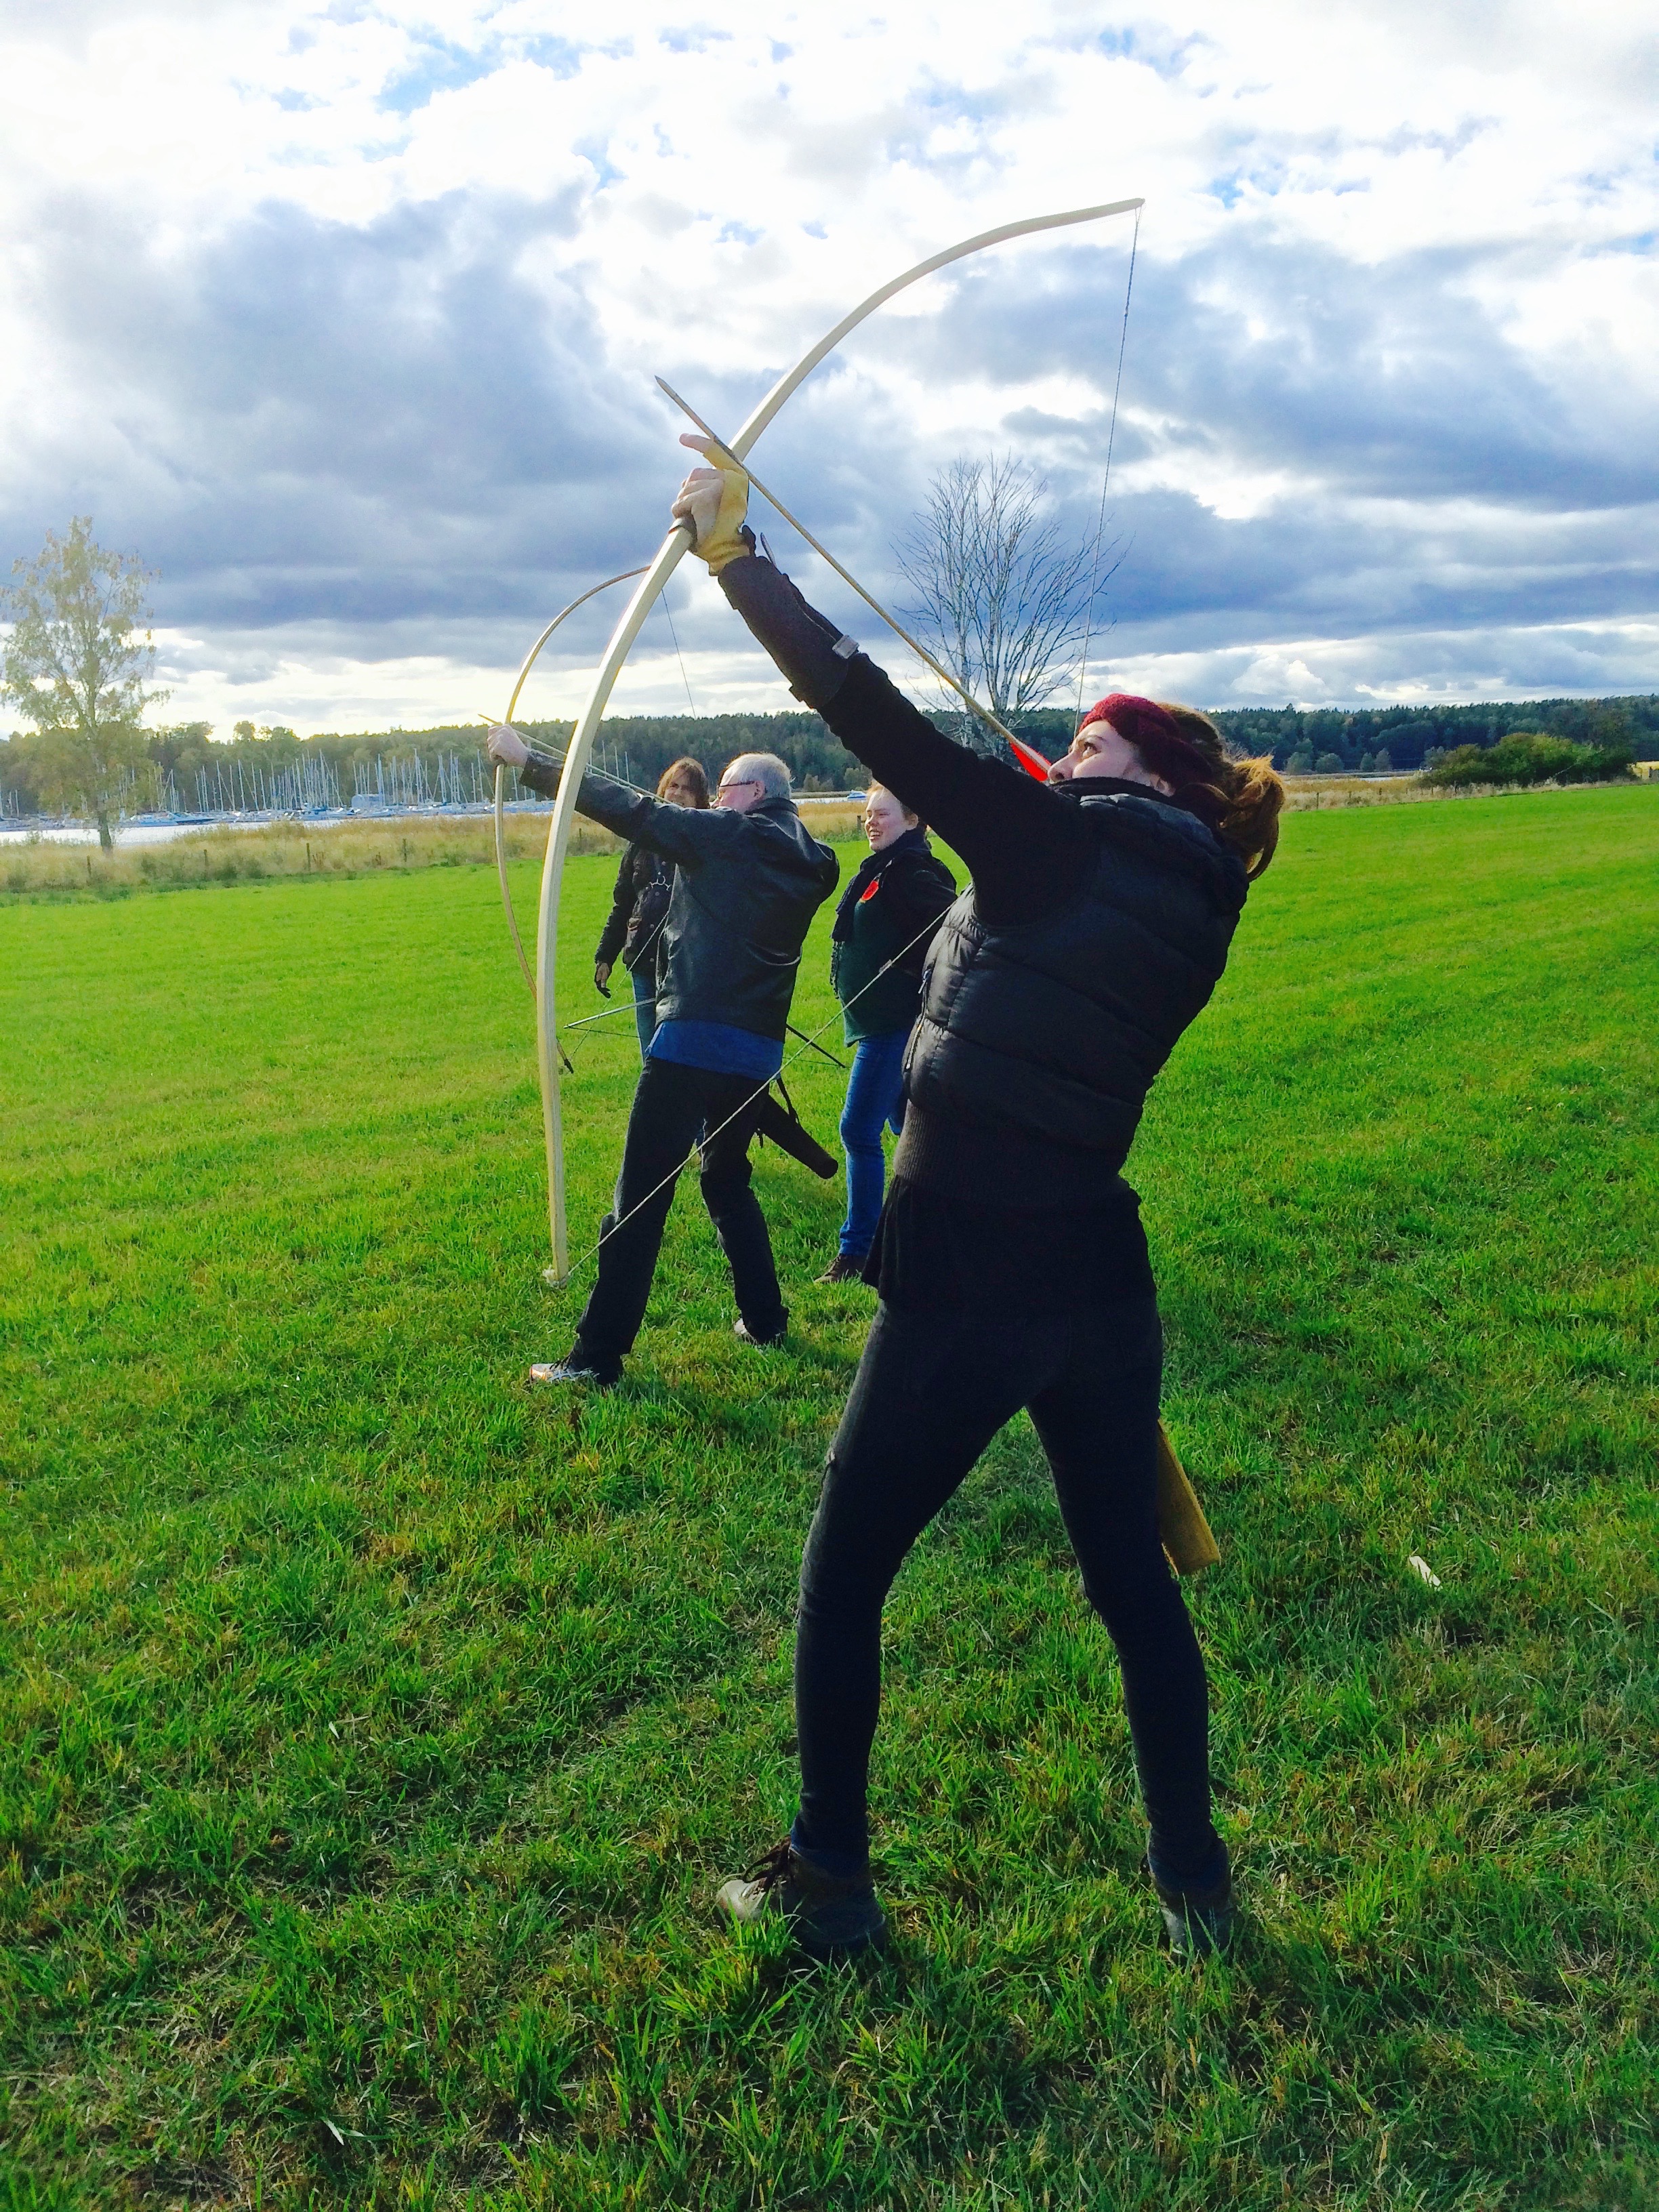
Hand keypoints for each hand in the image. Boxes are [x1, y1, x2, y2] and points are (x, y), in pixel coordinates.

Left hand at [486, 721, 528, 767]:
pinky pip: (491, 753)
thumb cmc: (518, 750)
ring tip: (503, 756)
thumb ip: (501, 737)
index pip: (491, 731)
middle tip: (500, 753)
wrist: (524, 756)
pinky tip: (502, 759)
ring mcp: (500, 737)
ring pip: (490, 747)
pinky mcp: (498, 745)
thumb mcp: (510, 739)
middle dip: (493, 747)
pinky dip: (494, 758)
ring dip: (494, 753)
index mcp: (505, 727)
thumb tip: (489, 740)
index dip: (492, 739)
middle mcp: (502, 730)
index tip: (496, 746)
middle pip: (489, 739)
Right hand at [594, 961, 612, 993]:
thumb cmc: (604, 967)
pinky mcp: (601, 980)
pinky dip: (605, 989)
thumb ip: (603, 980)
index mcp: (597, 979)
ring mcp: (598, 980)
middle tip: (609, 996)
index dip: (603, 991)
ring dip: (604, 992)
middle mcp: (597, 981)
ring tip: (609, 995)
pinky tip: (608, 990)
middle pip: (600, 989)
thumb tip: (602, 987)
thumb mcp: (605, 973)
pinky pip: (602, 986)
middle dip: (604, 993)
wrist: (604, 962)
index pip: (599, 987)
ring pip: (601, 988)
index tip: (608, 992)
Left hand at [670, 433, 750, 572]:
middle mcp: (730, 477)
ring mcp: (717, 487)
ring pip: (685, 488)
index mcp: (736, 476)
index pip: (714, 450)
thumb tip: (691, 478)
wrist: (727, 551)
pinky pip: (681, 501)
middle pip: (694, 474)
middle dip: (690, 492)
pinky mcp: (704, 498)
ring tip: (698, 520)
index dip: (697, 443)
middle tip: (700, 513)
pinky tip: (692, 522)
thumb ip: (711, 484)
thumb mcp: (721, 500)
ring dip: (685, 504)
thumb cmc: (721, 529)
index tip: (682, 438)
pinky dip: (681, 513)